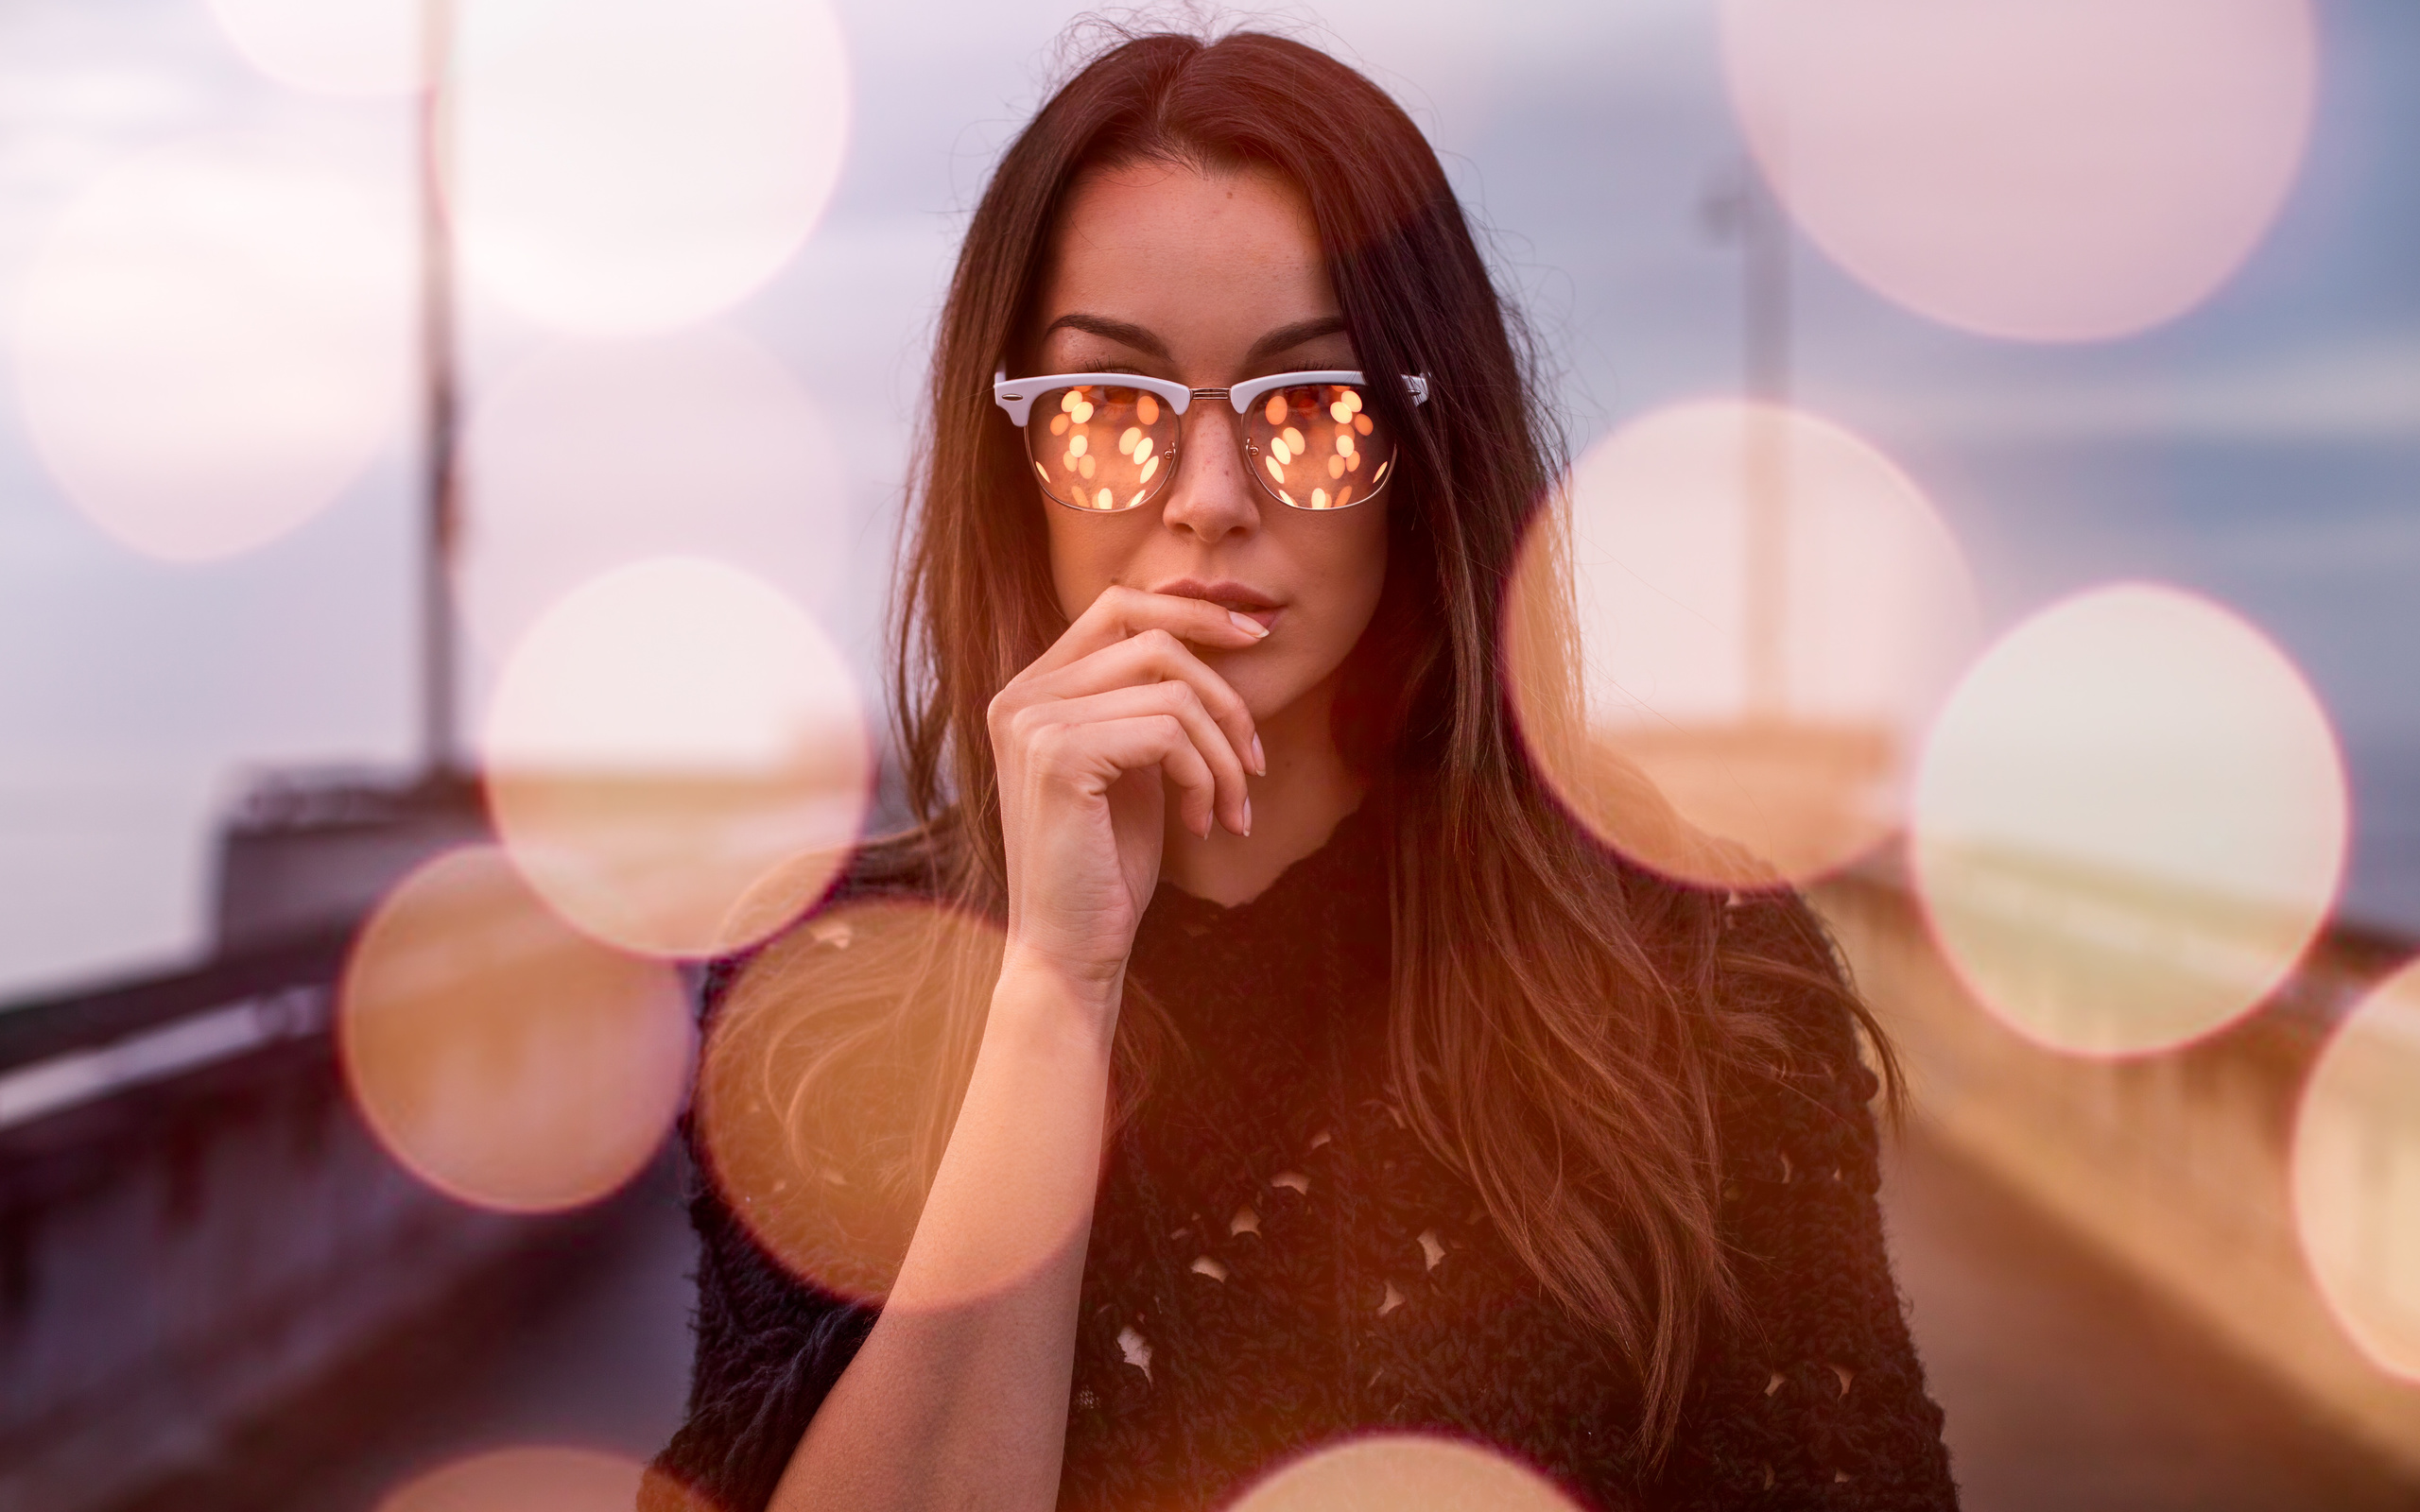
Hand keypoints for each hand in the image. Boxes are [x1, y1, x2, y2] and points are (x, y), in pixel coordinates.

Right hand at [987, 586, 1267, 1011]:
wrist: (1070, 950)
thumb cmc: (1106, 865)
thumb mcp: (1131, 766)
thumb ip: (1148, 702)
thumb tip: (1218, 630)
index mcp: (1031, 690)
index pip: (1118, 606)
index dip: (1193, 609)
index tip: (1256, 636)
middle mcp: (1021, 696)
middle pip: (1155, 641)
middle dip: (1225, 696)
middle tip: (1254, 762)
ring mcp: (1033, 723)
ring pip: (1173, 692)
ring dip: (1224, 754)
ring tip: (1231, 808)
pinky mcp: (1059, 757)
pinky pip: (1168, 733)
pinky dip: (1204, 777)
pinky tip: (1202, 823)